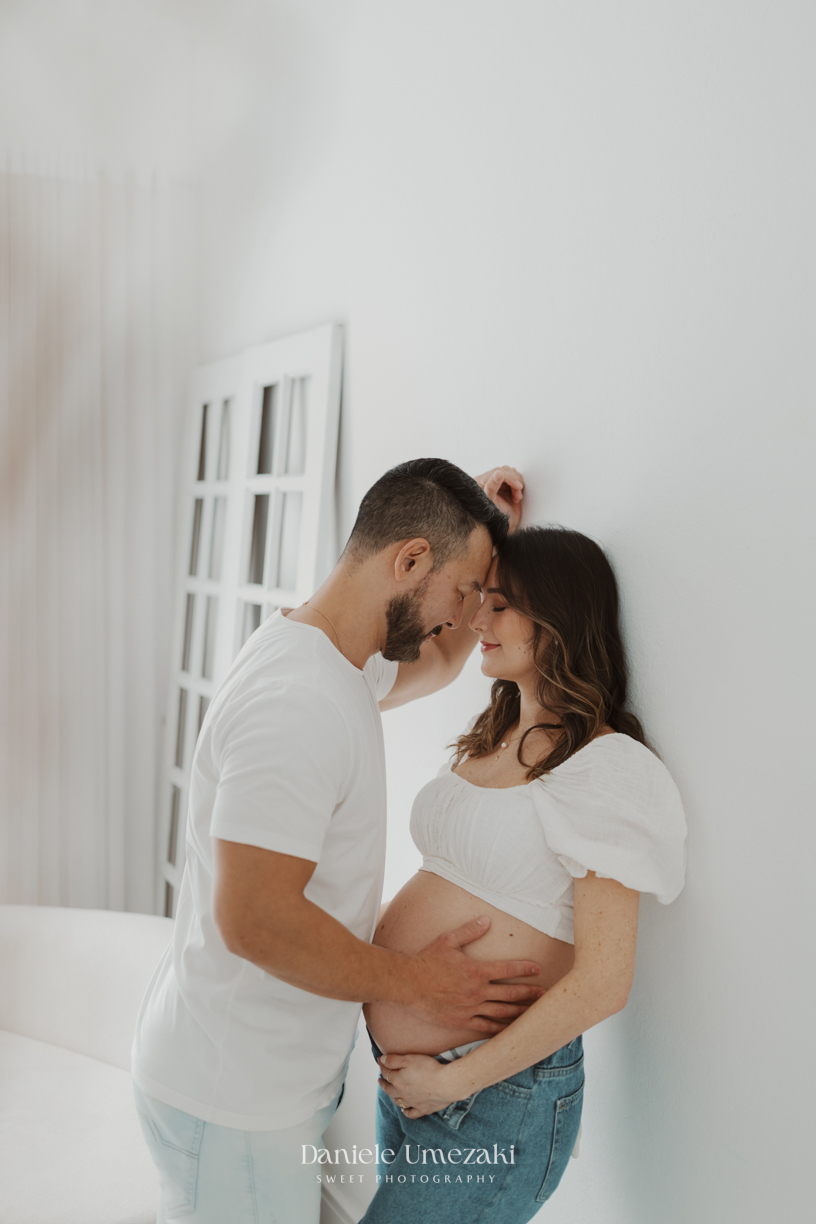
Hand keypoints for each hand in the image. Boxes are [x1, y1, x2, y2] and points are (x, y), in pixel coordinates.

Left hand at [378, 1053, 459, 1118]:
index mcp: (398, 1080)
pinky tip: (404, 1109)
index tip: (380, 1060)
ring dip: (392, 1096)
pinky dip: (406, 1111)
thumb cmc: (428, 1069)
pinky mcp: (422, 1109)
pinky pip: (410, 1113)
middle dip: (383, 1083)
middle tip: (380, 1079)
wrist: (446, 1084)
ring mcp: (412, 1103)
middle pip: (388, 1089)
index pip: (386, 1072)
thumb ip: (393, 1060)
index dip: (382, 1065)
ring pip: (397, 1101)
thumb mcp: (409, 1059)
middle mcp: (402, 1093)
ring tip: (390, 1092)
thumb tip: (382, 1060)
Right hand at [407, 917, 543, 1033]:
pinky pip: (486, 1027)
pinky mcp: (462, 1022)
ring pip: (502, 1013)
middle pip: (510, 994)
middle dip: (530, 994)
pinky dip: (500, 1029)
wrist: (408, 985)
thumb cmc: (427, 960)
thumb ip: (469, 931)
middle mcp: (477, 991)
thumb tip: (486, 920)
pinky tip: (510, 1031)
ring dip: (520, 1012)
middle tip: (545, 995)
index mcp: (476, 971)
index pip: (507, 969)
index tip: (538, 969)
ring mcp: (471, 1008)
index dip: (525, 969)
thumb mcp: (447, 940)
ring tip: (534, 1014)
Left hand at [474, 466, 523, 533]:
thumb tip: (498, 472)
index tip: (518, 486)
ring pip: (511, 473)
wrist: (503, 529)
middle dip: (514, 482)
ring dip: (517, 485)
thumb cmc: (494, 519)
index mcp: (480, 482)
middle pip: (505, 471)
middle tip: (517, 497)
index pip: (498, 472)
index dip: (510, 478)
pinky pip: (515, 478)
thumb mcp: (491, 503)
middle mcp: (487, 481)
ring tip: (516, 498)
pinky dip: (519, 487)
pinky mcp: (505, 487)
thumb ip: (492, 487)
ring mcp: (497, 484)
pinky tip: (517, 497)